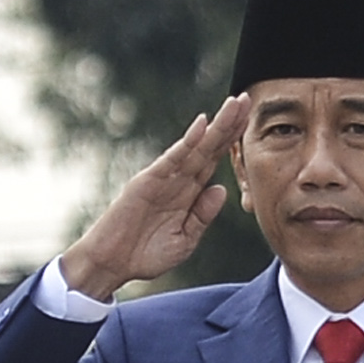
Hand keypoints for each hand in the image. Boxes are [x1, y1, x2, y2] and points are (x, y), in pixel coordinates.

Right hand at [57, 96, 249, 300]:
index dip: (232, 141)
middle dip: (229, 124)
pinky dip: (187, 142)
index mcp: (188, 193)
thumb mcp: (185, 239)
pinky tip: (202, 125)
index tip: (251, 120)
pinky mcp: (147, 181)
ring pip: (195, 147)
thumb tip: (221, 189)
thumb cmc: (146, 254)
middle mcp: (178, 180)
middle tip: (248, 99)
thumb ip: (202, 216)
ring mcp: (163, 178)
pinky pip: (172, 159)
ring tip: (234, 104)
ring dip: (215, 126)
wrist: (112, 264)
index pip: (214, 160)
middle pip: (209, 147)